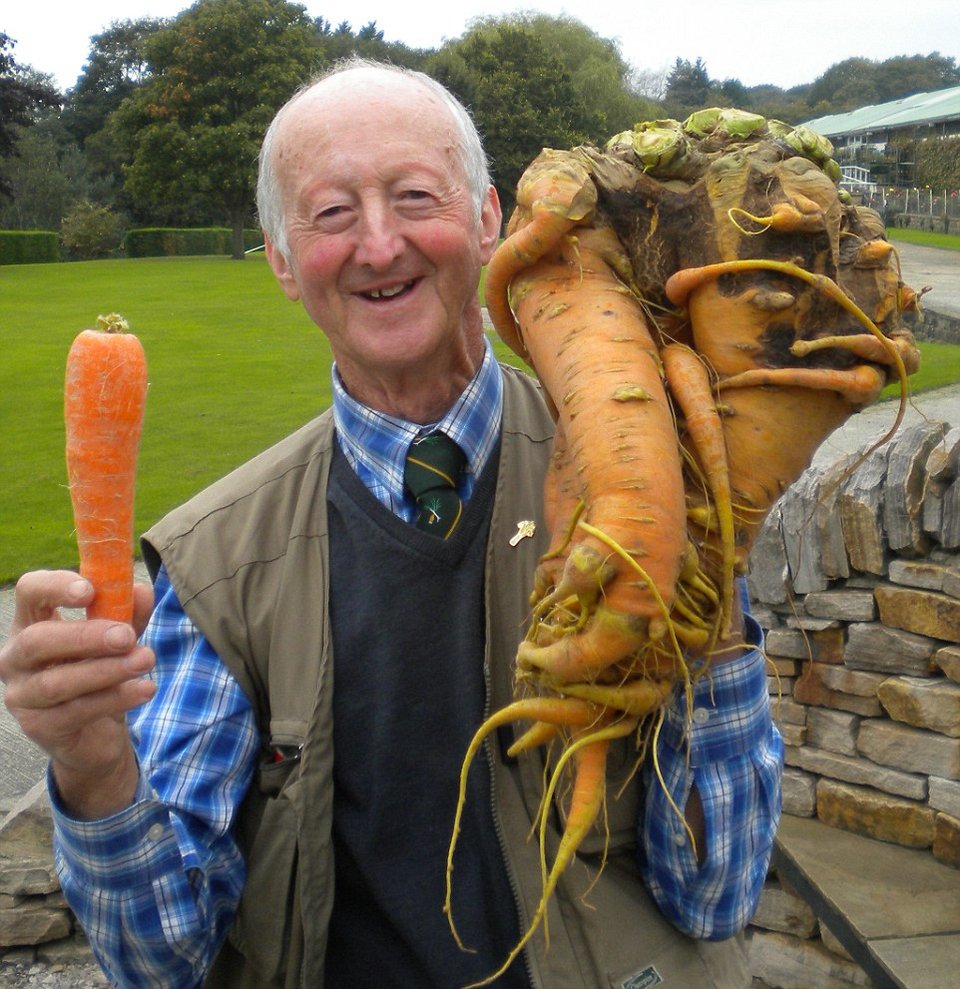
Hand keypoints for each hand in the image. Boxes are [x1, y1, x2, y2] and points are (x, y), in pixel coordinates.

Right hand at [0, 569, 155, 818]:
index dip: (55, 586)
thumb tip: (141, 592)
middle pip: (37, 641)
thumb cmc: (99, 672)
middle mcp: (15, 658)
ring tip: (146, 660)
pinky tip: (144, 689)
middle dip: (85, 636)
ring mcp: (22, 695)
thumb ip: (128, 615)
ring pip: (56, 682)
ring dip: (106, 669)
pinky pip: (75, 711)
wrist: (96, 733)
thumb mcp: (117, 638)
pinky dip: (114, 698)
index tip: (90, 590)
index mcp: (31, 622)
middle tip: (127, 636)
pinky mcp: (38, 727)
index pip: (29, 592)